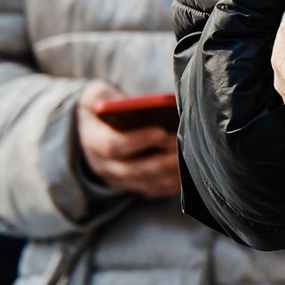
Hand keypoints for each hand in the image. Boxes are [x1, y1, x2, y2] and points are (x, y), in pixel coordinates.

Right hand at [73, 82, 180, 199]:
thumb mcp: (95, 94)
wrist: (92, 128)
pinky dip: (172, 184)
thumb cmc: (100, 107)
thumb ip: (106, 96)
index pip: (112, 146)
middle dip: (160, 161)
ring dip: (170, 174)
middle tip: (184, 149)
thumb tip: (127, 103)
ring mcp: (118, 178)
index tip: (161, 131)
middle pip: (132, 170)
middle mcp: (103, 165)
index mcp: (93, 141)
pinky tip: (189, 174)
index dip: (137, 140)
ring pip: (145, 183)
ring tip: (192, 161)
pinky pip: (154, 189)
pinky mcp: (133, 184)